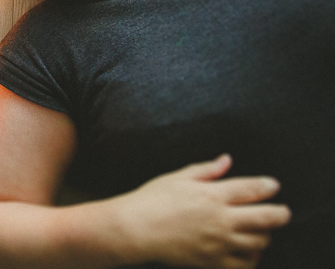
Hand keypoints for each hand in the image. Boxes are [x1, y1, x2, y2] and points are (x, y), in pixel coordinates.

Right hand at [113, 155, 290, 268]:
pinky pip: (244, 265)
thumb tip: (226, 160)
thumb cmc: (152, 200)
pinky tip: (247, 252)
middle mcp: (221, 219)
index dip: (268, 186)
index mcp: (212, 195)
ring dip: (265, 236)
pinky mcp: (212, 262)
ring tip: (261, 232)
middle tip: (283, 212)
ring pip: (259, 243)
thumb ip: (206, 170)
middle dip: (280, 214)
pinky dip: (251, 259)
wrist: (135, 229)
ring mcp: (219, 243)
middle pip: (266, 218)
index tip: (274, 185)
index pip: (252, 189)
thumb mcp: (177, 177)